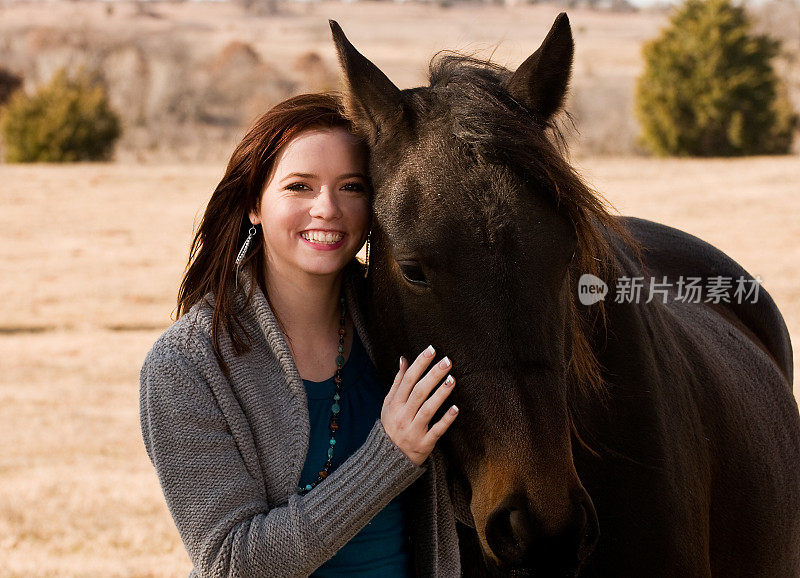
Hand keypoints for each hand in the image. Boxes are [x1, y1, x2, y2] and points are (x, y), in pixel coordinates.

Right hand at [380, 345, 458, 465]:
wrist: (388, 459)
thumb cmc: (391, 425)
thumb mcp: (389, 404)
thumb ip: (398, 382)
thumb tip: (403, 359)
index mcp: (394, 404)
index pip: (407, 380)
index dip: (419, 364)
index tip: (431, 350)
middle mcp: (402, 416)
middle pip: (419, 392)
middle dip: (433, 375)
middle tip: (447, 361)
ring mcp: (413, 431)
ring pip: (427, 410)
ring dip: (440, 394)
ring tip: (452, 379)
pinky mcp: (424, 444)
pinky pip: (436, 431)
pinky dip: (446, 420)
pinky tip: (456, 408)